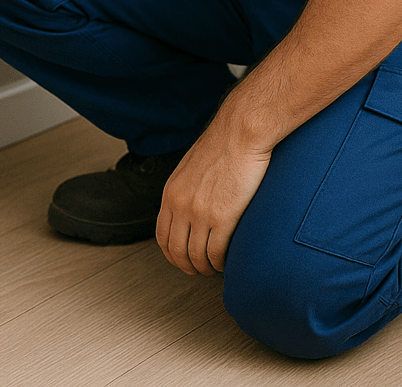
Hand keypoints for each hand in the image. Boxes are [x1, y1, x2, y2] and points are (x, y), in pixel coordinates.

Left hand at [155, 122, 271, 276]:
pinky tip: (228, 260)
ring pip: (196, 257)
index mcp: (171, 192)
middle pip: (176, 252)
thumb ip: (185, 189)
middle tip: (201, 269)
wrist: (240, 132)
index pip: (162, 236)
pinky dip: (221, 263)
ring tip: (216, 267)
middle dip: (187, 266)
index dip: (172, 254)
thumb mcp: (191, 167)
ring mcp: (200, 213)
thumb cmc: (222, 145)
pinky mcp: (223, 217)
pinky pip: (217, 253)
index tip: (183, 259)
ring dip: (206, 268)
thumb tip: (188, 209)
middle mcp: (180, 205)